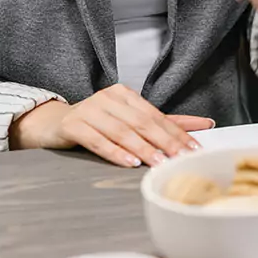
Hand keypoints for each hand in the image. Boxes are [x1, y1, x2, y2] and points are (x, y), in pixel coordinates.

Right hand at [9, 84, 213, 167]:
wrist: (52, 124)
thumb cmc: (96, 123)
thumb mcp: (129, 119)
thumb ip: (164, 123)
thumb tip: (205, 124)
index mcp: (126, 94)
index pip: (156, 115)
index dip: (177, 132)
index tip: (194, 148)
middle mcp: (109, 98)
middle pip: (142, 122)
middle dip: (165, 141)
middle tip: (181, 157)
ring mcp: (90, 109)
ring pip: (122, 131)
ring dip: (143, 149)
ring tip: (159, 163)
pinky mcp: (73, 124)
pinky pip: (97, 139)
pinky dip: (114, 152)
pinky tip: (129, 162)